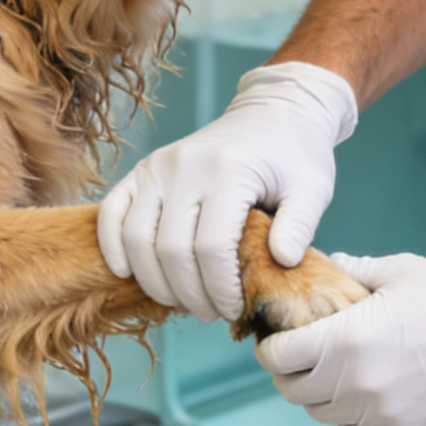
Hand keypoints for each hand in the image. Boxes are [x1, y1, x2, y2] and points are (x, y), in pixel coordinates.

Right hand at [98, 62, 357, 321]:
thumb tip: (282, 261)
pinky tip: (127, 273)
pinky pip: (111, 212)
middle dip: (189, 293)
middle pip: (170, 249)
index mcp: (227, 171)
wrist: (271, 113)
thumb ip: (300, 225)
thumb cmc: (294, 155)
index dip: (220, 288)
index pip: (211, 247)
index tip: (235, 308)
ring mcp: (156, 167)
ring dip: (155, 281)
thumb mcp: (313, 187)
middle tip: (211, 313)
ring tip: (182, 300)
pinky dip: (113, 247)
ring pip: (136, 238)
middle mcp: (183, 167)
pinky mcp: (142, 170)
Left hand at [254, 252, 425, 425]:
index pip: (279, 356)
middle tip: (297, 355)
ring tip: (328, 372)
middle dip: (287, 371)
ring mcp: (378, 410)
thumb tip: (326, 266)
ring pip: (320, 414)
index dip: (271, 346)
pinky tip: (357, 392)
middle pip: (292, 389)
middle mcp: (354, 381)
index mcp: (346, 338)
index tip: (276, 339)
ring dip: (316, 394)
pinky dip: (346, 415)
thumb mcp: (400, 270)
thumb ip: (354, 270)